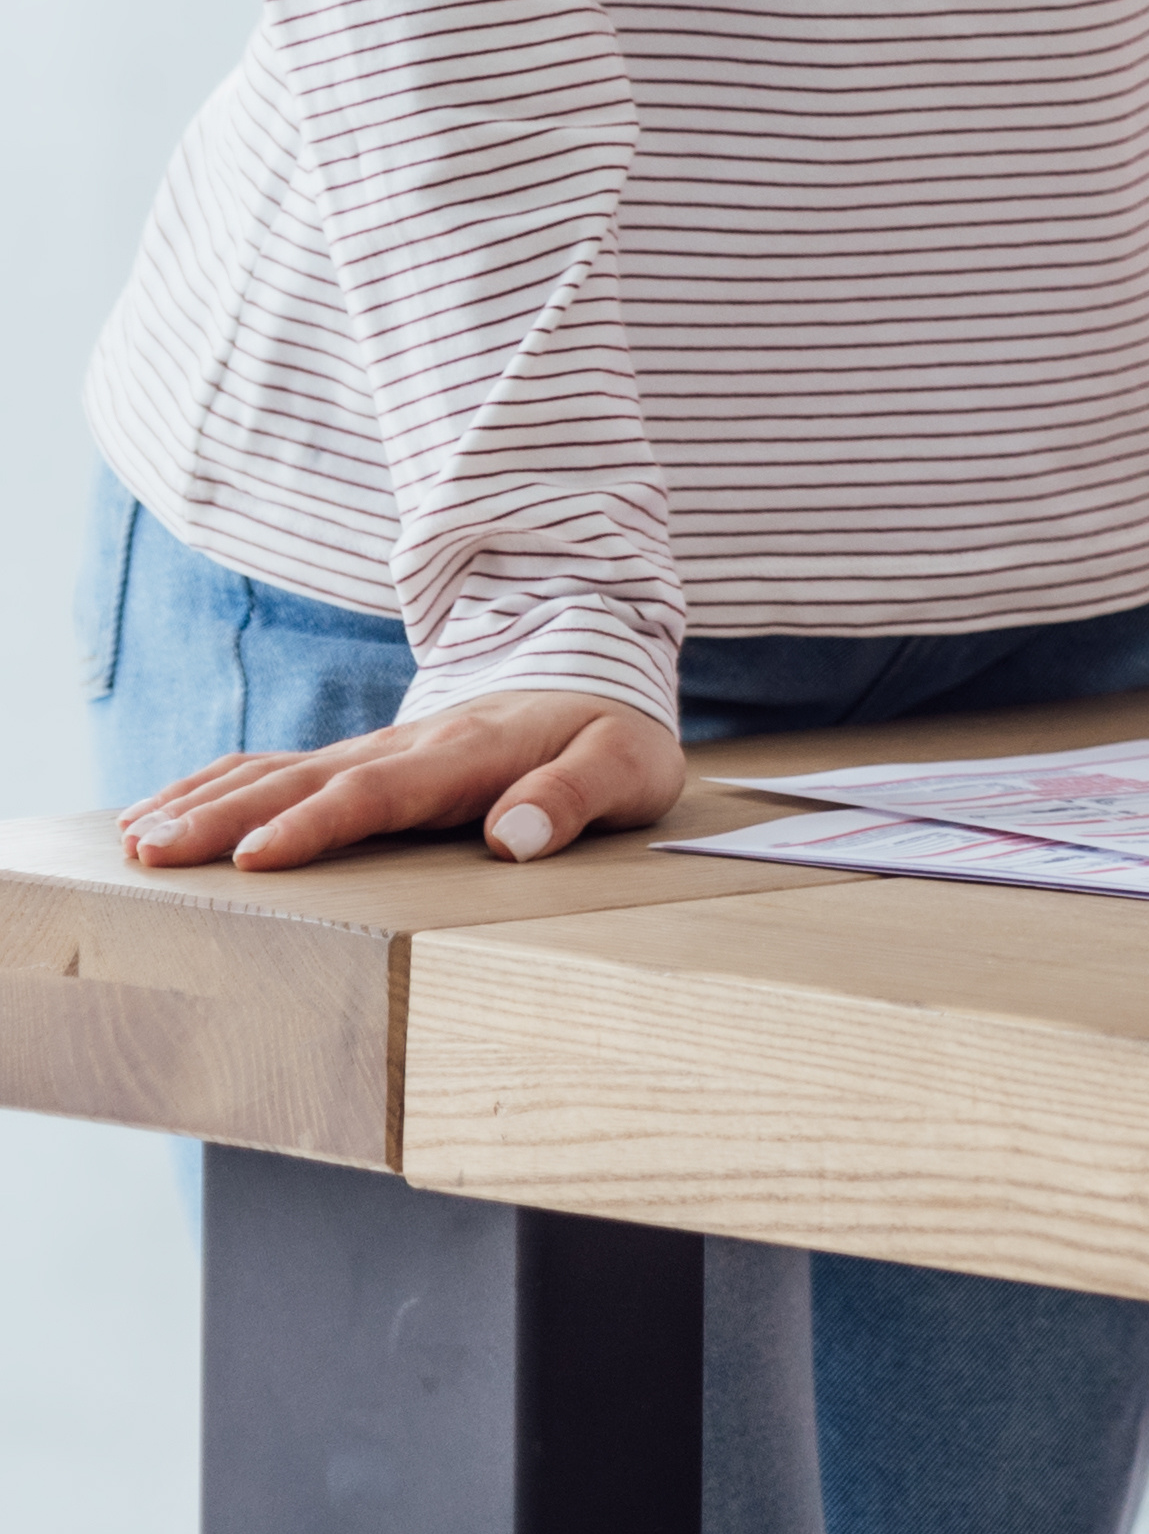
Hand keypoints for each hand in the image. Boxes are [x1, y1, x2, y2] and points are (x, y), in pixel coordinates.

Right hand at [121, 691, 686, 871]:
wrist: (593, 676)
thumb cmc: (610, 737)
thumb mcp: (627, 765)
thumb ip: (576, 796)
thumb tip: (513, 837)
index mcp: (469, 753)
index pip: (381, 790)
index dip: (317, 822)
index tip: (256, 857)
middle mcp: (406, 746)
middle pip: (303, 780)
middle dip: (225, 817)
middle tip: (153, 853)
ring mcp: (374, 749)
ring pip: (272, 770)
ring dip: (201, 801)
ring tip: (136, 841)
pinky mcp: (356, 759)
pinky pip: (270, 767)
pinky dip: (208, 785)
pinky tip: (153, 814)